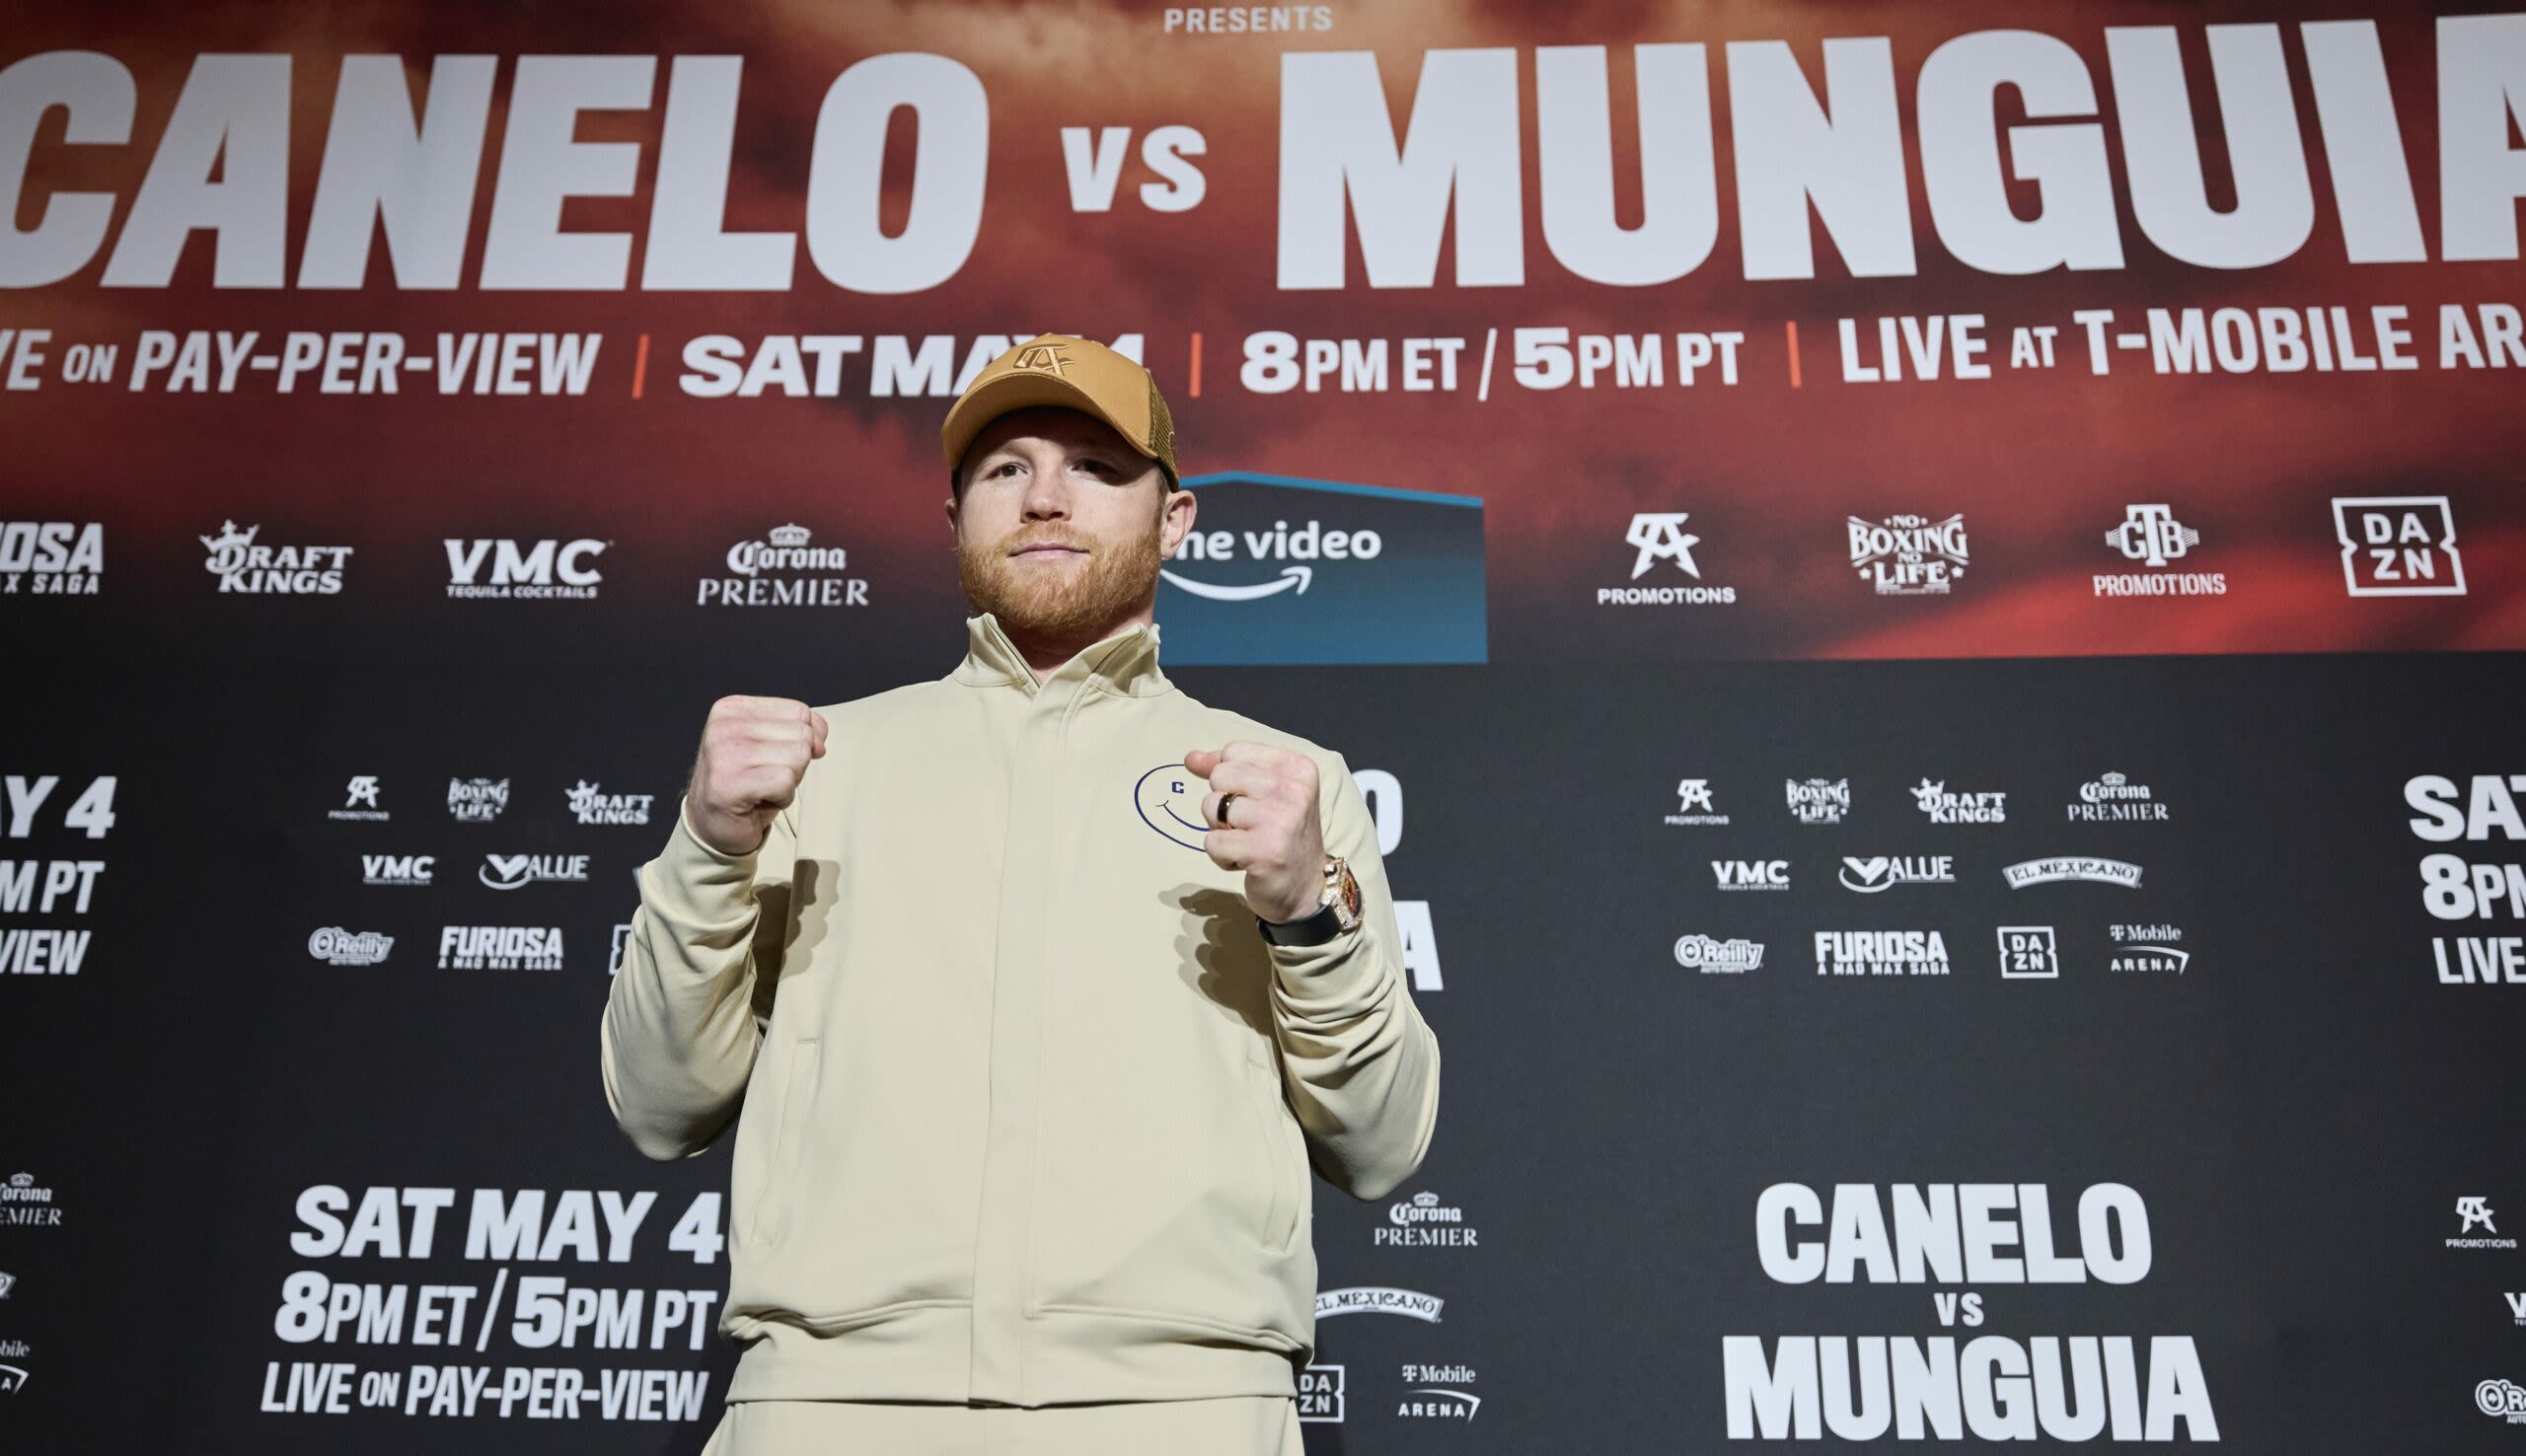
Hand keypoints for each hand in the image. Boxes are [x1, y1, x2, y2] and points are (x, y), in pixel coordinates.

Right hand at [685, 696, 826, 855]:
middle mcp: (725, 726)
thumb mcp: (775, 746)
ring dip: (789, 782)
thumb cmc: (747, 784)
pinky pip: (786, 782)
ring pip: (798, 757)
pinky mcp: (730, 784)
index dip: (801, 741)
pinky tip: (758, 802)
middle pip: (802, 734)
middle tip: (764, 778)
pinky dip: (783, 798)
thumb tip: (818, 743)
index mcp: (733, 709)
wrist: (712, 826)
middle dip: (795, 763)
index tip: (770, 759)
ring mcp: (724, 754)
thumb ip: (802, 731)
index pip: (800, 712)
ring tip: (761, 789)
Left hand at [1184, 741, 1324, 923]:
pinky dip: (1221, 855)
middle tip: (1250, 825)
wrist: (1304, 889)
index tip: (1254, 801)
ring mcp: (1280, 820)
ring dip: (1220, 831)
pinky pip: (1211, 842)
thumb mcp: (1263, 792)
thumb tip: (1191, 758)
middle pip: (1220, 777)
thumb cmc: (1280, 835)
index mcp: (1297, 767)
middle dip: (1222, 804)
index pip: (1233, 752)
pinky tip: (1245, 861)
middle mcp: (1293, 790)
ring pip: (1211, 807)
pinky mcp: (1264, 851)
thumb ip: (1227, 769)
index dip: (1229, 779)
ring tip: (1248, 842)